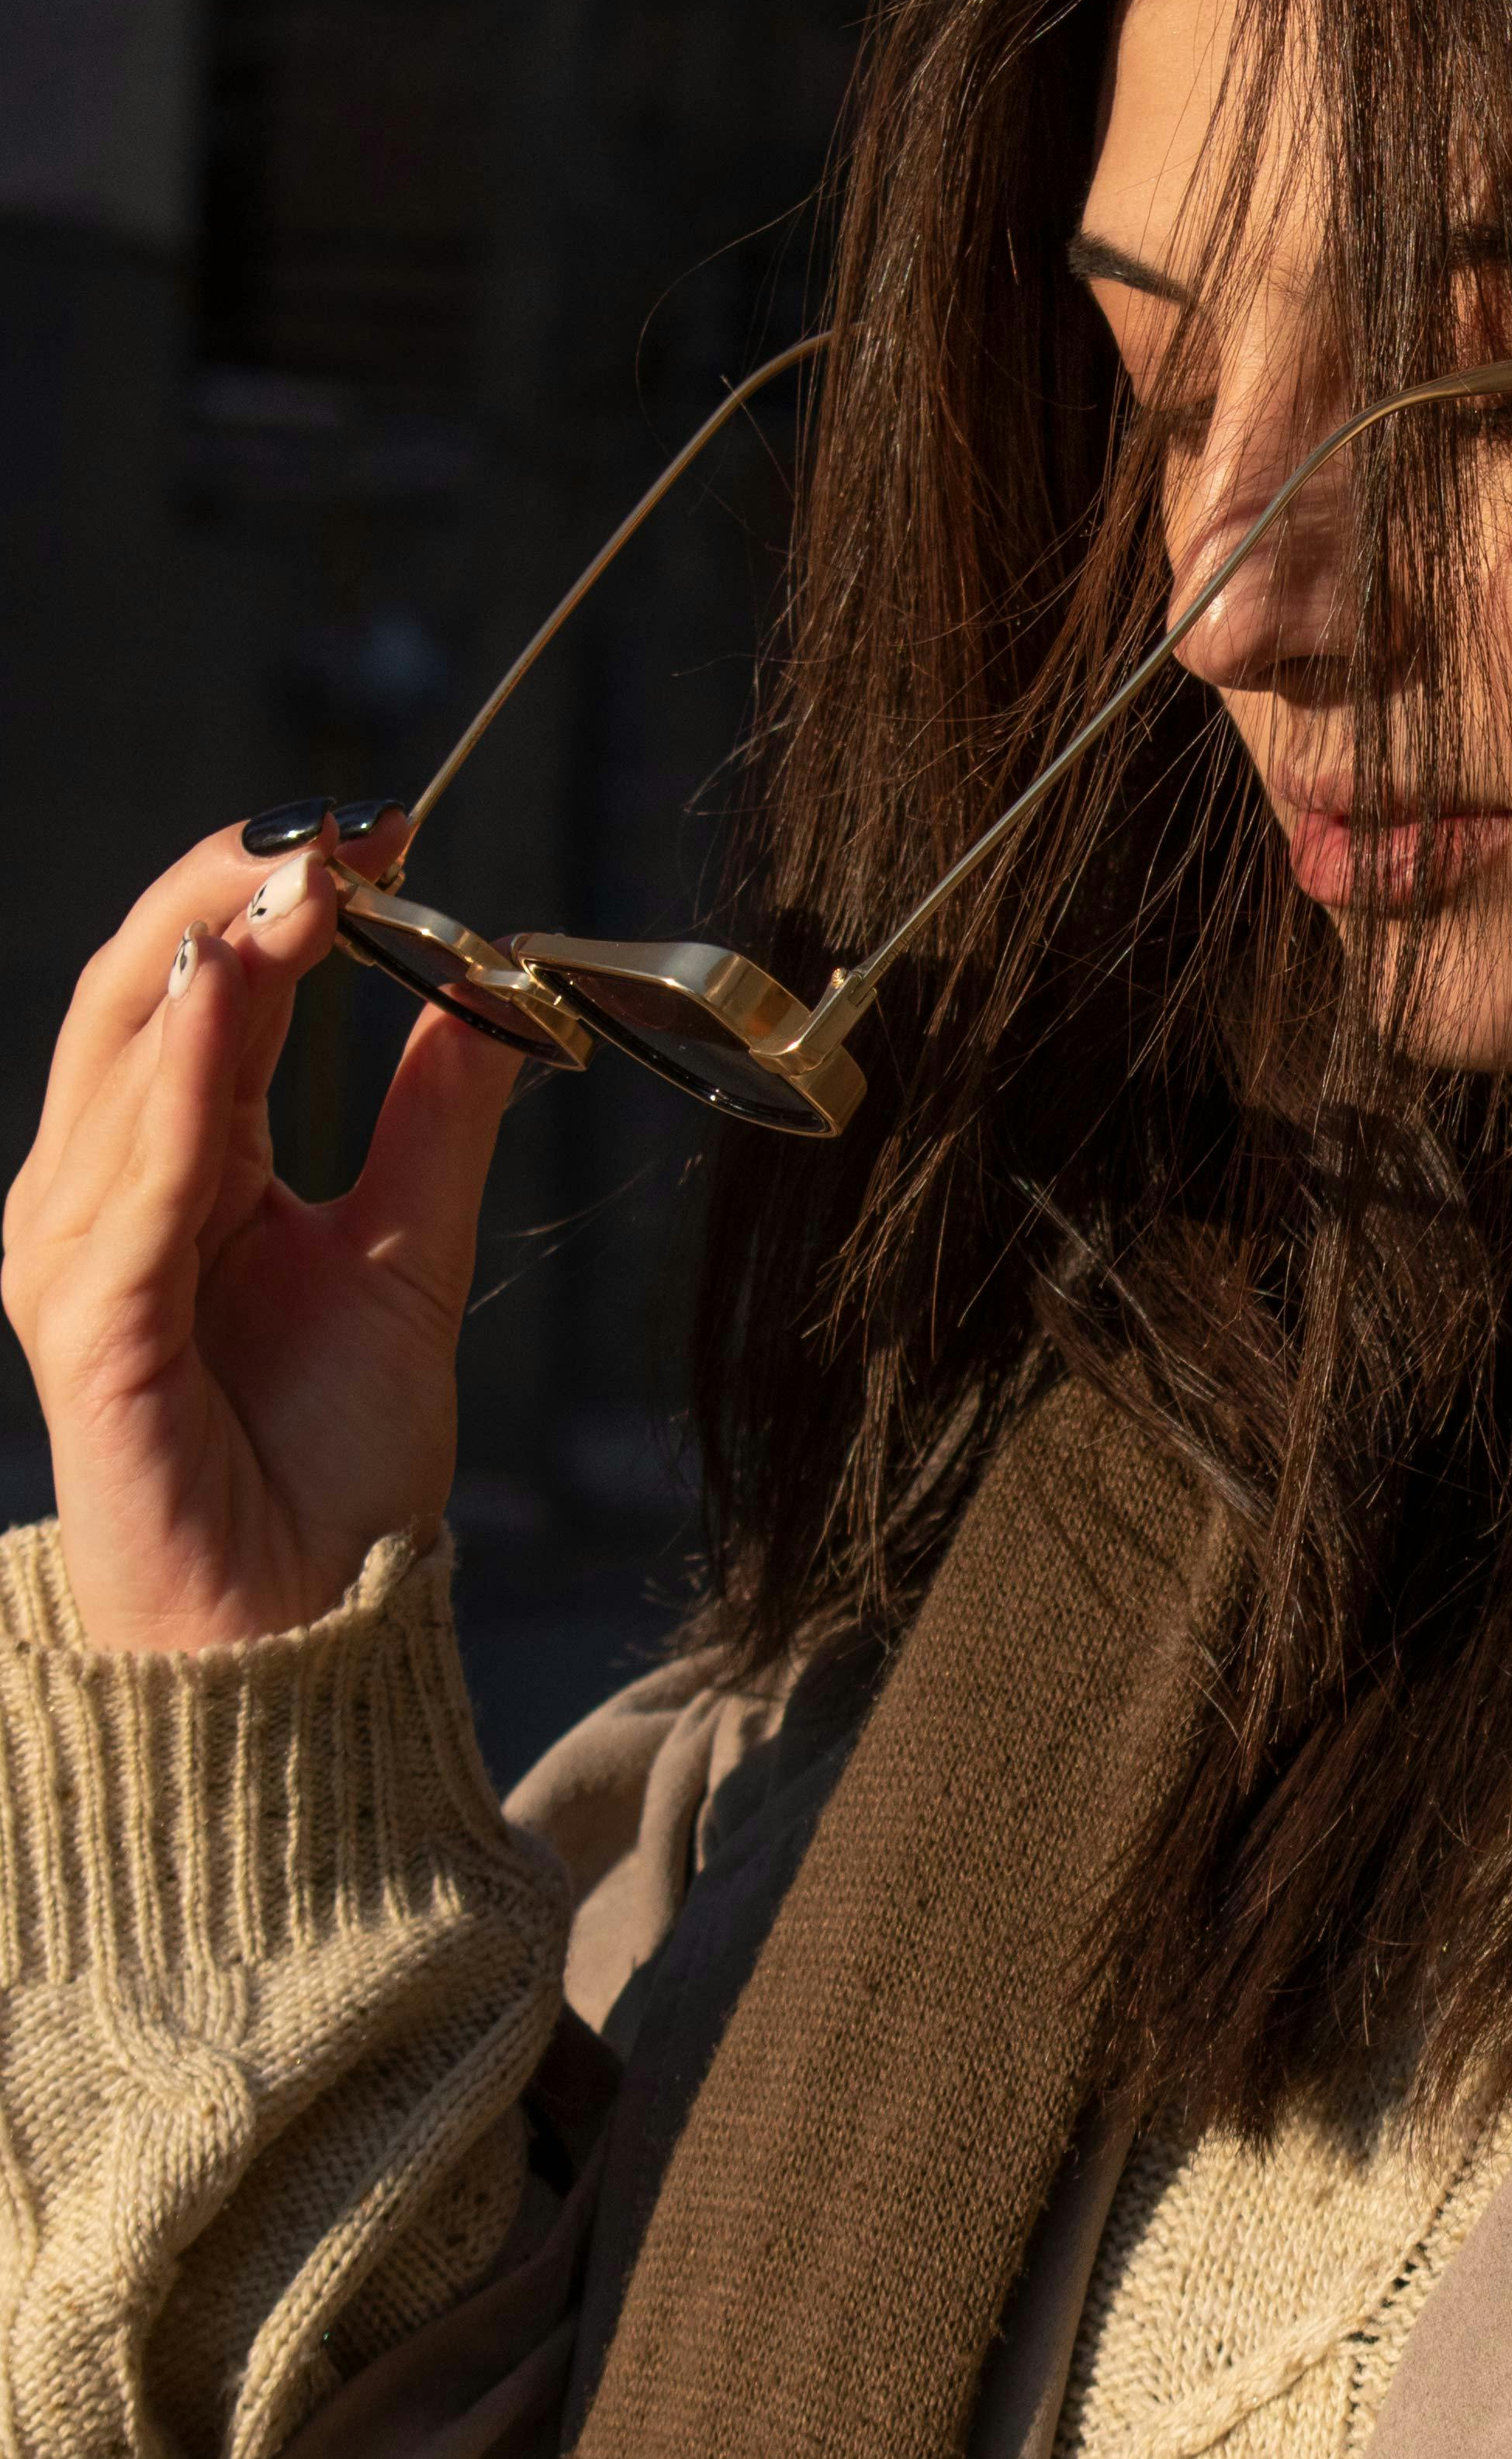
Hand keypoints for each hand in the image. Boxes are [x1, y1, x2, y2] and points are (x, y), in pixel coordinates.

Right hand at [2, 816, 523, 1650]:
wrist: (305, 1637)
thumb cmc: (328, 1473)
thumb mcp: (409, 1259)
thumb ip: (432, 1124)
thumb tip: (487, 992)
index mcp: (169, 1168)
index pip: (202, 986)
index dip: (278, 890)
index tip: (384, 823)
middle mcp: (98, 1195)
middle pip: (138, 988)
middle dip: (232, 886)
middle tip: (343, 821)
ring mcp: (78, 1256)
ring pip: (122, 1058)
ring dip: (211, 950)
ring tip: (301, 873)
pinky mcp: (90, 1328)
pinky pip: (129, 1181)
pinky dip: (176, 1078)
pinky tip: (226, 991)